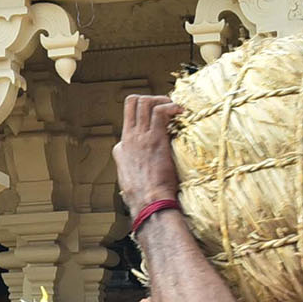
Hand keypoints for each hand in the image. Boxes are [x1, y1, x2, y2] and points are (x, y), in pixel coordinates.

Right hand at [114, 95, 184, 212]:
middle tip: (165, 106)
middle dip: (150, 99)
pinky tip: (180, 111)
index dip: (145, 120)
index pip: (129, 124)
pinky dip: (171, 106)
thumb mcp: (133, 184)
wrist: (149, 203)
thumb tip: (145, 175)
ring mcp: (140, 137)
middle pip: (132, 103)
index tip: (161, 126)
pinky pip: (160, 110)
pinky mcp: (155, 138)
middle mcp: (128, 139)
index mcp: (122, 150)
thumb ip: (137, 173)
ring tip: (174, 107)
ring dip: (162, 99)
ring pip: (144, 102)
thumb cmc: (145, 199)